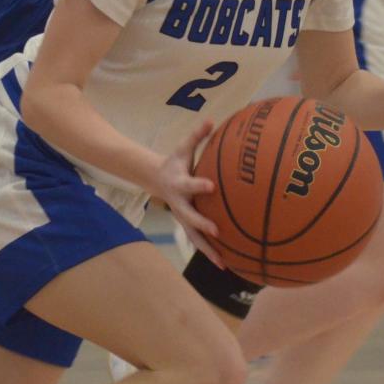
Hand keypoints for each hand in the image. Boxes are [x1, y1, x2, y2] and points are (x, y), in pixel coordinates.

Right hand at [154, 120, 223, 267]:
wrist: (156, 180)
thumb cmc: (175, 163)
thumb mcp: (182, 148)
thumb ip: (197, 136)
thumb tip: (212, 119)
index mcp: (178, 184)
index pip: (189, 184)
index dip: (198, 185)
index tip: (211, 186)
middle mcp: (179, 204)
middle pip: (189, 217)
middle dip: (202, 225)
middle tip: (217, 231)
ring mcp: (182, 217)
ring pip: (194, 237)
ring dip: (208, 250)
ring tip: (223, 264)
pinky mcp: (187, 226)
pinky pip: (199, 241)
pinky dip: (211, 253)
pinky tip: (227, 264)